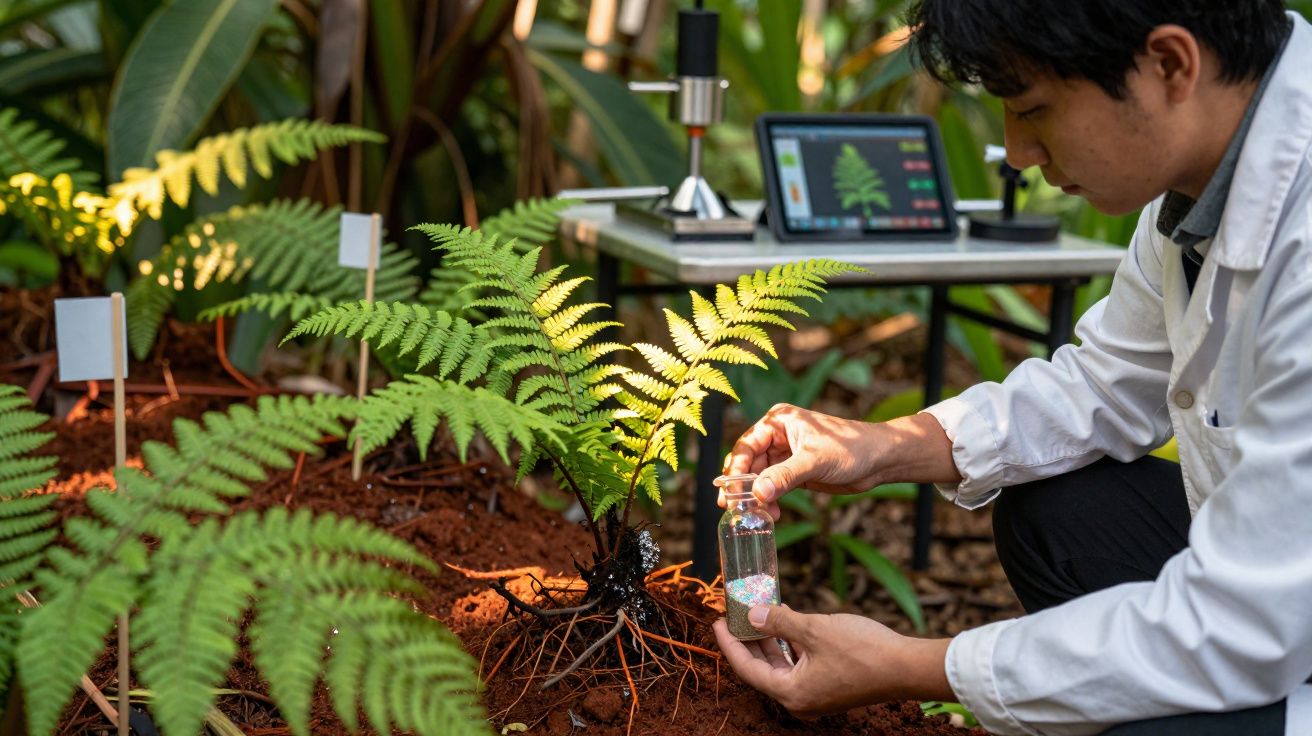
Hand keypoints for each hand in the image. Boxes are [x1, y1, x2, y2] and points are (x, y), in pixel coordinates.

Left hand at [712, 604, 953, 717]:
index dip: (729, 643)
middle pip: (762, 669)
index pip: (747, 668)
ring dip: (770, 640)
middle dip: (749, 639)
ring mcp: (816, 695)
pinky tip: (787, 623)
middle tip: (735, 614)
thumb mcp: (814, 629)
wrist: (907, 667)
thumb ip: (778, 622)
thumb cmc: (863, 650)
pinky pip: (799, 666)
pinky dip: (790, 645)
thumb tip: (751, 614)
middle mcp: (800, 700)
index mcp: (791, 693)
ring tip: (758, 613)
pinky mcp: (830, 686)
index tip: (717, 621)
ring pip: (782, 666)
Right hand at [719, 404, 886, 517]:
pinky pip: (774, 486)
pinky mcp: (795, 471)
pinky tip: (773, 513)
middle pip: (750, 462)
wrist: (880, 460)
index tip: (731, 492)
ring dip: (758, 496)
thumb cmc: (851, 448)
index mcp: (779, 422)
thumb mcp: (815, 461)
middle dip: (744, 486)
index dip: (737, 469)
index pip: (746, 445)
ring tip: (760, 514)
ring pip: (760, 477)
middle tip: (736, 509)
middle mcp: (779, 435)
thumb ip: (785, 476)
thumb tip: (758, 493)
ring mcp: (786, 454)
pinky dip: (771, 499)